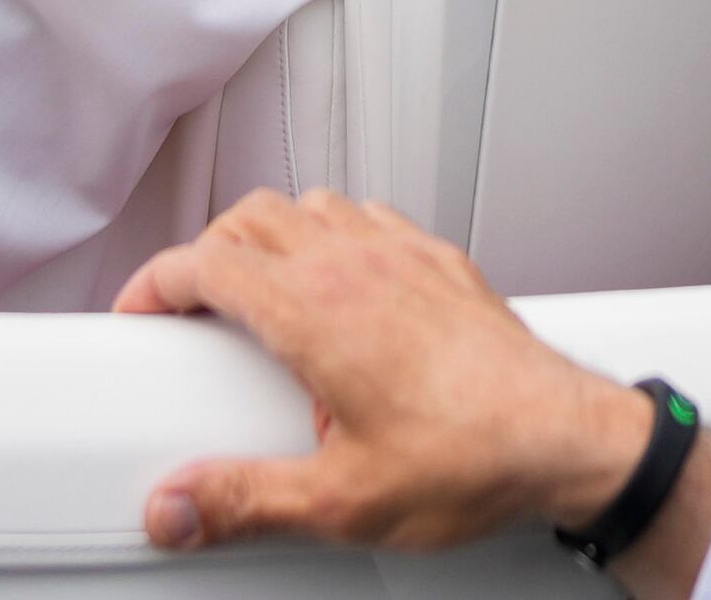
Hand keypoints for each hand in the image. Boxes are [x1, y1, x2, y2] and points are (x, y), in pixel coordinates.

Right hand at [125, 192, 710, 589]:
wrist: (570, 439)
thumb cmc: (476, 459)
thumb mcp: (342, 502)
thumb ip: (245, 500)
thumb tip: (176, 506)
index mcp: (318, 313)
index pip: (208, 264)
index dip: (157, 283)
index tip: (140, 311)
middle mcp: (359, 265)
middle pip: (250, 218)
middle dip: (204, 254)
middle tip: (187, 304)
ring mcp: (405, 255)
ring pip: (311, 205)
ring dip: (267, 235)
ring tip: (252, 287)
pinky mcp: (442, 263)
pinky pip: (369, 215)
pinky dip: (332, 232)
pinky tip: (338, 278)